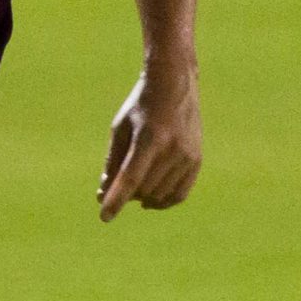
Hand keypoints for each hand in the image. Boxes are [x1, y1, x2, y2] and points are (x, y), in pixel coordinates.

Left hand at [98, 63, 200, 221]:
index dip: (116, 199)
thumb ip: (113, 162)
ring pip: (159, 194)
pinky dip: (163, 201)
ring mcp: (188, 156)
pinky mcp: (196, 161)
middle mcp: (172, 148)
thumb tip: (104, 195)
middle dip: (126, 194)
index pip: (131, 177)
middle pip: (144, 189)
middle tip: (117, 187)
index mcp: (150, 137)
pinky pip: (179, 194)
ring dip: (143, 197)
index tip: (104, 216)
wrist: (175, 84)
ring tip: (135, 185)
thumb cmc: (141, 105)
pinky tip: (150, 200)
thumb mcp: (121, 128)